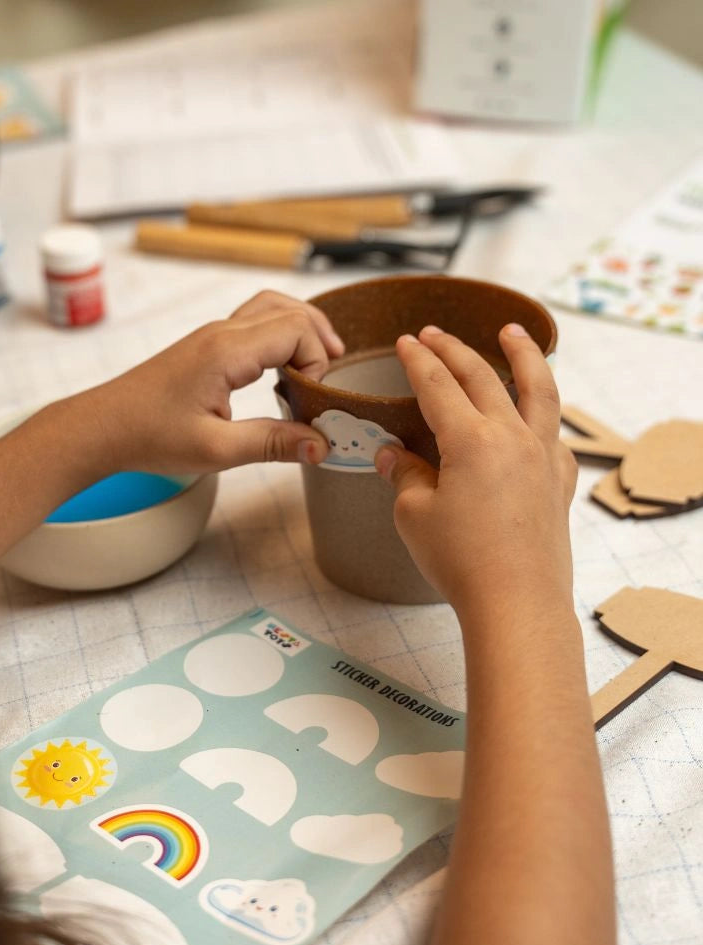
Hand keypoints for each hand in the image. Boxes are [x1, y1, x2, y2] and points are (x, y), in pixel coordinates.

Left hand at [90, 290, 343, 473]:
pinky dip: (278, 335)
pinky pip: (253, 323)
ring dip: (300, 330)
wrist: (102, 427)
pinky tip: (281, 369)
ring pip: (271, 308)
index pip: (296, 330)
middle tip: (327, 379)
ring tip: (317, 364)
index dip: (316, 361)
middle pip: (290, 311)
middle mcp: (221, 334)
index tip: (309, 399)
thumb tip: (321, 445)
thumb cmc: (147, 436)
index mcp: (226, 351)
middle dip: (318, 340)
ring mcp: (211, 336)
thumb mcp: (216, 450)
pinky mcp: (204, 347)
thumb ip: (271, 444)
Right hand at [374, 324, 576, 613]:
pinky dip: (542, 411)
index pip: (439, 385)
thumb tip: (393, 455)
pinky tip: (534, 413)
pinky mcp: (560, 480)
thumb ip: (404, 475)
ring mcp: (544, 456)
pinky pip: (554, 431)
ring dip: (523, 355)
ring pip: (539, 389)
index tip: (406, 341)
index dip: (419, 360)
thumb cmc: (462, 562)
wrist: (516, 602)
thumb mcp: (415, 515)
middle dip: (455, 349)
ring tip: (513, 332)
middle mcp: (513, 437)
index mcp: (472, 440)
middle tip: (435, 333)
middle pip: (484, 376)